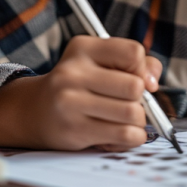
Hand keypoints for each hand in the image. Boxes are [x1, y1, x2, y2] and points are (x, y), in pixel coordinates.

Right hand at [0, 37, 162, 149]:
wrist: (33, 111)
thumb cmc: (78, 85)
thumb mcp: (99, 62)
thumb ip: (135, 64)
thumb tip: (153, 82)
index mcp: (83, 48)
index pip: (133, 53)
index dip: (143, 69)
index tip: (139, 80)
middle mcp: (73, 72)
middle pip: (135, 86)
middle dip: (141, 98)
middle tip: (129, 102)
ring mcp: (71, 102)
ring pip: (133, 113)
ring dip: (137, 120)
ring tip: (123, 118)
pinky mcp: (74, 130)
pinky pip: (124, 136)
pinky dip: (132, 137)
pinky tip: (120, 133)